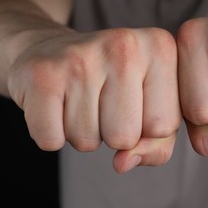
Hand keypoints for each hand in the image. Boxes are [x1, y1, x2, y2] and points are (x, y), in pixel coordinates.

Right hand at [7, 27, 180, 172]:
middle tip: (101, 102)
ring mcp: (81, 56)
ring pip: (88, 142)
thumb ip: (157, 145)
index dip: (146, 129)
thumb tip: (123, 163)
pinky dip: (52, 133)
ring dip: (83, 132)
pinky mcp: (42, 73)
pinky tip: (55, 103)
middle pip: (126, 137)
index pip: (164, 126)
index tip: (133, 102)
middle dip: (113, 134)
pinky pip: (52, 140)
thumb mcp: (150, 108)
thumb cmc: (111, 84)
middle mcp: (125, 44)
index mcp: (162, 48)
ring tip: (79, 99)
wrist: (52, 50)